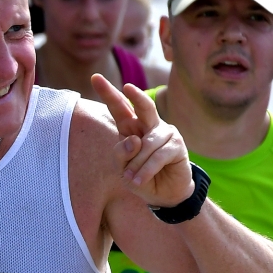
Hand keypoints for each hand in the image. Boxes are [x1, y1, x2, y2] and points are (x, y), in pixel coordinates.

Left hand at [94, 74, 193, 207]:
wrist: (164, 194)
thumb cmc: (141, 177)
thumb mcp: (123, 169)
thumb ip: (123, 154)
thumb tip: (135, 140)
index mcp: (131, 128)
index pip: (119, 108)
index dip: (108, 93)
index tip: (95, 78)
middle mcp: (149, 126)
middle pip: (142, 106)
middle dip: (135, 96)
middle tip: (127, 87)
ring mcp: (165, 133)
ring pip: (146, 143)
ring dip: (137, 164)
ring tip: (132, 179)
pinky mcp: (177, 145)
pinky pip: (157, 156)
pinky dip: (146, 170)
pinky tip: (139, 180)